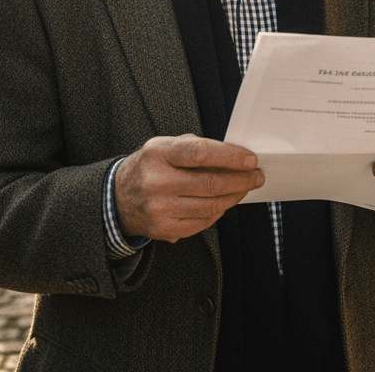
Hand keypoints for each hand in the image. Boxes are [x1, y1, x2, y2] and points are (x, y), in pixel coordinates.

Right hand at [113, 134, 263, 242]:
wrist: (118, 198)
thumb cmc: (150, 167)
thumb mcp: (164, 146)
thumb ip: (196, 148)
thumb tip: (236, 156)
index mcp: (157, 154)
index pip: (200, 153)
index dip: (230, 156)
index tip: (250, 159)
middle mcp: (156, 182)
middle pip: (210, 183)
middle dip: (241, 180)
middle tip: (257, 176)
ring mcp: (159, 209)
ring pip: (211, 206)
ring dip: (235, 196)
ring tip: (245, 188)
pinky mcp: (164, 229)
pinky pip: (203, 222)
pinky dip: (219, 211)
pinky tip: (225, 202)